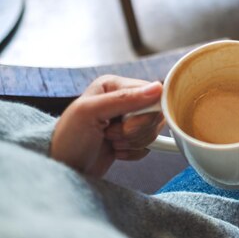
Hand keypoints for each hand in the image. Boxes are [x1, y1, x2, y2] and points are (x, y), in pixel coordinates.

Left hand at [50, 76, 164, 176]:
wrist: (63, 170)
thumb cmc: (67, 141)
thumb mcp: (90, 112)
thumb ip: (124, 98)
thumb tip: (157, 88)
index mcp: (114, 85)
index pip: (152, 94)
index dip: (144, 113)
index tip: (126, 124)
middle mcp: (124, 99)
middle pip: (155, 113)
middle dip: (135, 130)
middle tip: (110, 133)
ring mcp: (129, 119)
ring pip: (153, 130)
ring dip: (133, 142)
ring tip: (110, 141)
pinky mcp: (133, 137)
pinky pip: (150, 144)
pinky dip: (134, 152)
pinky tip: (115, 150)